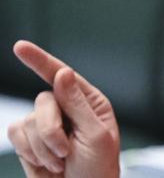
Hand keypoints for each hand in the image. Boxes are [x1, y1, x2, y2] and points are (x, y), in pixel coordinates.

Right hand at [7, 41, 120, 177]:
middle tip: (66, 153)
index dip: (39, 60)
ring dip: (43, 147)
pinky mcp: (29, 141)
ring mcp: (46, 124)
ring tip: (61, 163)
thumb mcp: (96, 136)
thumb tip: (62, 72)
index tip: (19, 47)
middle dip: (50, 130)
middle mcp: (67, 108)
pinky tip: (47, 165)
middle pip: (42, 101)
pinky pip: (16, 135)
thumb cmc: (98, 169)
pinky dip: (30, 153)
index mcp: (89, 102)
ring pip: (27, 120)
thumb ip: (78, 104)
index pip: (63, 76)